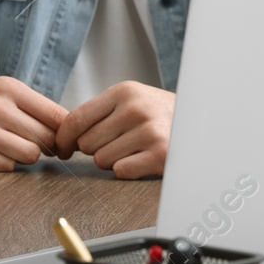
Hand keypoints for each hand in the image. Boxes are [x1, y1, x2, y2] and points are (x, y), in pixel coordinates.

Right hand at [0, 75, 68, 171]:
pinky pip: (6, 166)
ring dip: (25, 157)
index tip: (65, 143)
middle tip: (36, 148)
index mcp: (9, 89)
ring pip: (29, 155)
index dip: (67, 135)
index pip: (58, 116)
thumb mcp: (1, 94)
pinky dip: (5, 164)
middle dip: (47, 148)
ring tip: (11, 149)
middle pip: (47, 139)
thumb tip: (71, 133)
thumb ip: (34, 109)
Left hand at [54, 81, 174, 178]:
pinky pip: (121, 171)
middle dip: (94, 149)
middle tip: (114, 144)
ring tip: (132, 150)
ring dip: (112, 160)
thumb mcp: (131, 100)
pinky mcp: (161, 155)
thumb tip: (62, 133)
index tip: (62, 149)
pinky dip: (127, 170)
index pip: (76, 118)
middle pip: (86, 143)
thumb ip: (100, 112)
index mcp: (123, 92)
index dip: (63, 138)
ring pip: (102, 160)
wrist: (201, 123)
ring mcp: (149, 131)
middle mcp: (136, 109)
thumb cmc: (158, 115)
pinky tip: (141, 160)